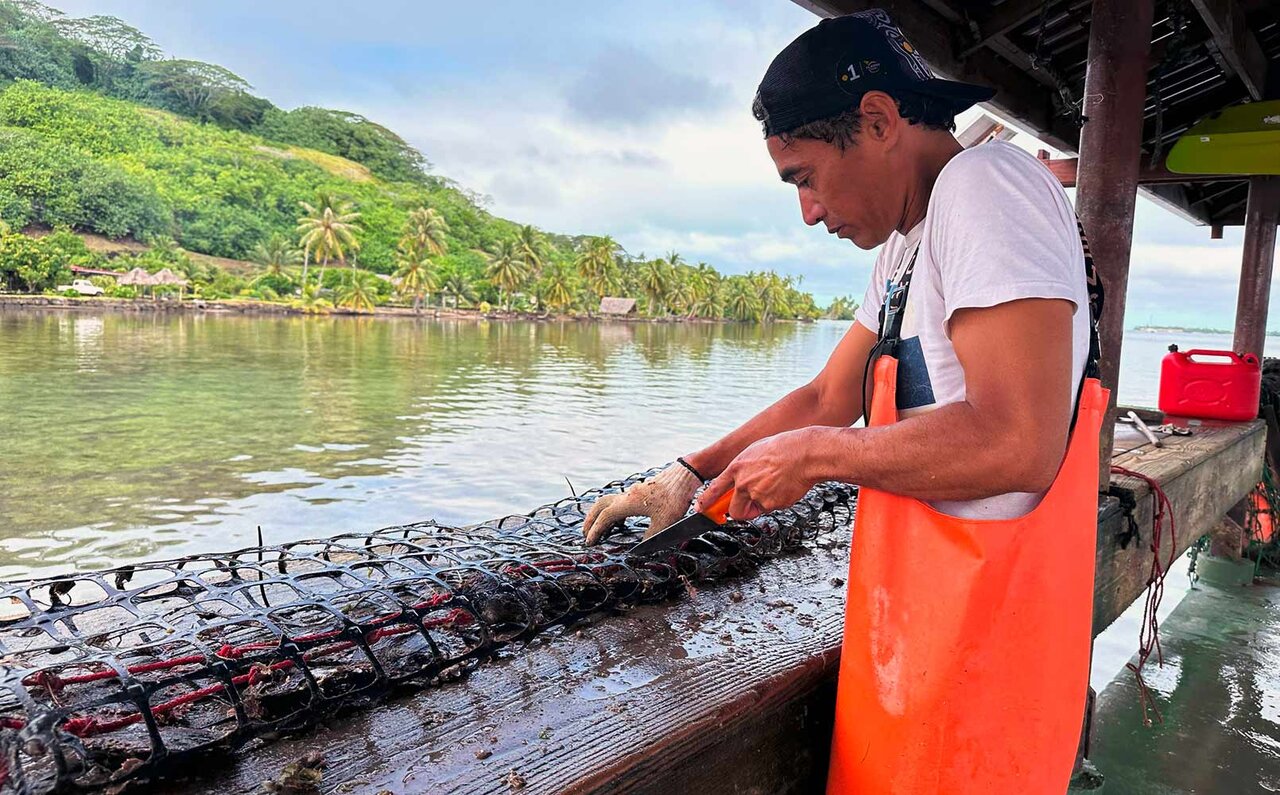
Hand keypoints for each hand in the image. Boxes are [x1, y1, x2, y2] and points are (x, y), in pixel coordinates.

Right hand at [582, 463, 701, 544]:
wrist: (685, 476)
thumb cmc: (675, 498)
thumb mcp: (664, 523)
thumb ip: (650, 537)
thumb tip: (641, 547)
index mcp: (628, 503)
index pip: (605, 518)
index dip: (595, 531)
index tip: (589, 542)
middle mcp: (626, 496)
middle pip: (600, 506)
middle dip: (590, 520)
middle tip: (585, 533)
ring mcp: (633, 492)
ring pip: (609, 502)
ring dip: (601, 515)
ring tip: (600, 529)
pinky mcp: (640, 491)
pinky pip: (619, 501)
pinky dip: (614, 512)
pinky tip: (621, 521)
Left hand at [696, 429, 815, 519]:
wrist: (803, 454)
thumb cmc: (784, 449)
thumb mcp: (755, 452)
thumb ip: (744, 469)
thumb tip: (740, 480)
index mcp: (736, 467)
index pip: (715, 489)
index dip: (706, 502)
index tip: (701, 509)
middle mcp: (743, 483)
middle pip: (733, 510)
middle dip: (739, 512)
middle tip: (748, 506)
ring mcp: (756, 495)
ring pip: (754, 511)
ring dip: (760, 505)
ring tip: (774, 488)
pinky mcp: (771, 504)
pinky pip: (771, 509)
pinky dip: (776, 502)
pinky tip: (784, 487)